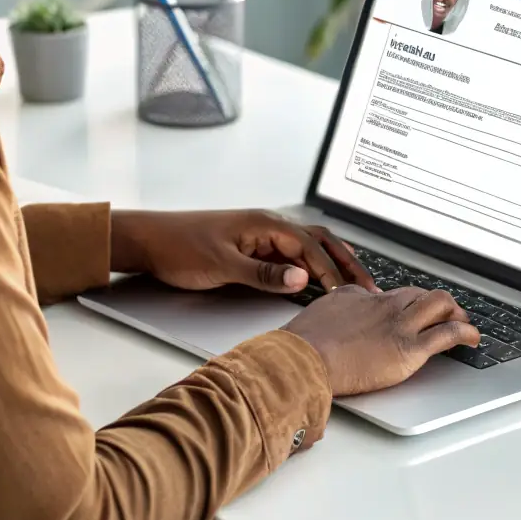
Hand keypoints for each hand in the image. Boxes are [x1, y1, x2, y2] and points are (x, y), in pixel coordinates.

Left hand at [110, 209, 376, 294]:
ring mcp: (262, 235)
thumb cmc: (181, 247)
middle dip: (346, 263)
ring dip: (333, 263)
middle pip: (320, 241)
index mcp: (266, 224)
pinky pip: (292, 255)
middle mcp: (269, 225)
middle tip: (370, 287)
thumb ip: (263, 273)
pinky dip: (313, 267)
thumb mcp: (223, 264)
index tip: (348, 295)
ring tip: (356, 283)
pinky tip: (320, 280)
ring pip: (309, 246)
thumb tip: (302, 277)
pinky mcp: (254, 247)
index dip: (332, 271)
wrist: (150, 240)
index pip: (311, 247)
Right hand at [284, 285, 479, 394]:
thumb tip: (349, 302)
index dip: (414, 302)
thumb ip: (344, 303)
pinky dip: (465, 333)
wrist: (307, 356)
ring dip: (457, 314)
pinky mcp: (410, 349)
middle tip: (448, 316)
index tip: (418, 309)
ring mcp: (401, 325)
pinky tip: (472, 338)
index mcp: (366, 298)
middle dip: (440, 306)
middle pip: (424, 296)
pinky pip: (447, 334)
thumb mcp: (326, 308)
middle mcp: (388, 306)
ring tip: (464, 324)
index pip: (400, 294)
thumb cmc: (309, 339)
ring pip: (441, 306)